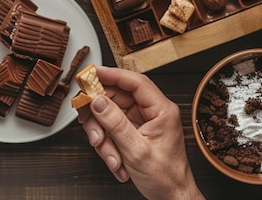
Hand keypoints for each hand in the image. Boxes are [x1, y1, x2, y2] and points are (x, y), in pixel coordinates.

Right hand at [78, 66, 203, 199]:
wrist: (172, 199)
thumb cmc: (166, 178)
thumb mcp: (137, 151)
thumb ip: (115, 123)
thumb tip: (98, 100)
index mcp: (161, 109)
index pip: (135, 82)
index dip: (112, 74)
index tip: (92, 73)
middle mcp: (151, 111)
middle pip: (117, 97)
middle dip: (101, 115)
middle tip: (89, 122)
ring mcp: (141, 121)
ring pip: (111, 114)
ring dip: (104, 135)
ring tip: (109, 155)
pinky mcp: (133, 132)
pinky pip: (112, 129)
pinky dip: (108, 144)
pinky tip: (115, 160)